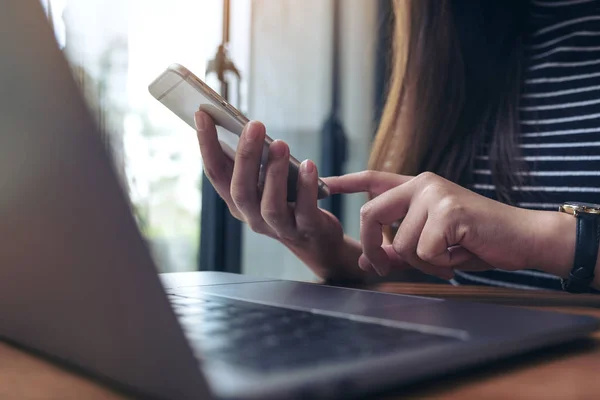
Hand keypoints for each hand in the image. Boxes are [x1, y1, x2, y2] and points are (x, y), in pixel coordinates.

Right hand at [194, 110, 355, 278]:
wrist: (316, 240)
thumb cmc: (289, 202)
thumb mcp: (266, 183)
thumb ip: (255, 162)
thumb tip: (247, 126)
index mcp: (237, 201)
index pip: (216, 173)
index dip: (206, 145)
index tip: (202, 114)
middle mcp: (252, 216)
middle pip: (241, 189)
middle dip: (245, 156)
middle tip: (254, 125)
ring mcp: (279, 227)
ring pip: (270, 205)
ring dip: (274, 173)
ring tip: (280, 144)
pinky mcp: (306, 230)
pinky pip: (305, 210)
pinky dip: (306, 187)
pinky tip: (309, 165)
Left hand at [325, 171, 544, 279]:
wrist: (523, 238)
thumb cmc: (477, 241)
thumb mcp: (433, 242)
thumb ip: (400, 246)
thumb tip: (367, 259)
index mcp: (418, 187)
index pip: (373, 178)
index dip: (347, 182)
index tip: (324, 185)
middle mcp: (423, 184)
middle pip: (371, 214)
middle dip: (373, 248)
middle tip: (383, 268)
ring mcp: (435, 195)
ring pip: (401, 242)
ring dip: (421, 263)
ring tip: (447, 259)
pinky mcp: (448, 211)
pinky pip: (423, 251)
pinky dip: (439, 264)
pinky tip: (458, 256)